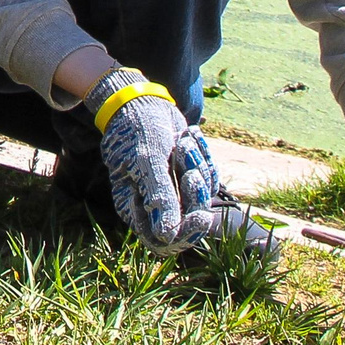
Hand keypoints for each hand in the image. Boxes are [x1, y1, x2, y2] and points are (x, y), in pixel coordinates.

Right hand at [83, 68, 218, 252]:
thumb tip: (166, 236)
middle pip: (188, 223)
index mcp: (135, 208)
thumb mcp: (148, 163)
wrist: (145, 101)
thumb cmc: (138, 131)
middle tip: (193, 172)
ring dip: (198, 167)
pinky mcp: (187, 176)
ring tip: (183, 141)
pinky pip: (210, 178)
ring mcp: (173, 191)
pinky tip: (189, 136)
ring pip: (202, 198)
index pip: (163, 242)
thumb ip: (158, 199)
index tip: (200, 216)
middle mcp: (154, 206)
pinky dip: (204, 157)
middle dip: (195, 196)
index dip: (185, 234)